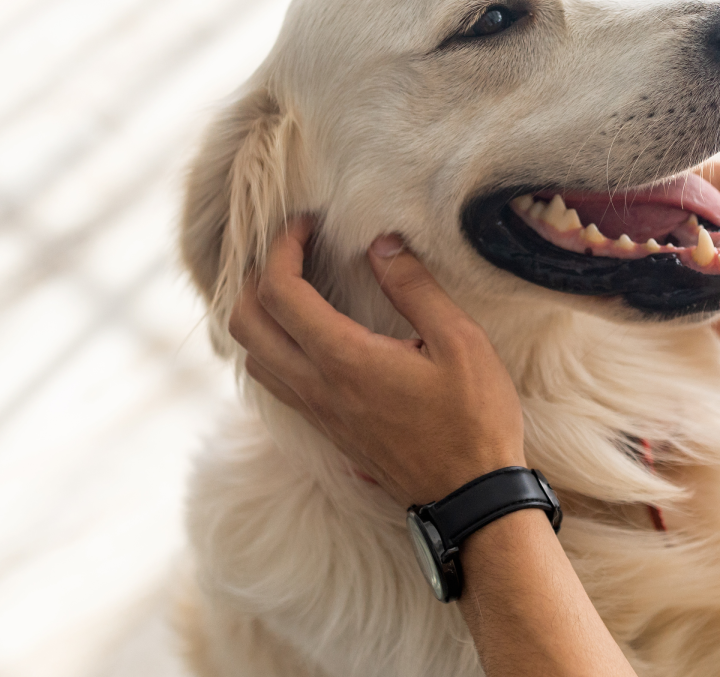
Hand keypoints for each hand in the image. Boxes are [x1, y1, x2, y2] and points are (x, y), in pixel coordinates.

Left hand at [227, 217, 525, 505]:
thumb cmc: (474, 420)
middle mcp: (316, 386)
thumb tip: (380, 243)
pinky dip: (272, 345)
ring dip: (258, 313)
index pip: (279, 292)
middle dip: (255, 275)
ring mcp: (317, 412)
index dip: (282, 247)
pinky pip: (274, 380)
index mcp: (344, 360)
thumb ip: (415, 288)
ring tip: (293, 284)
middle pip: (244, 323)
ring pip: (252, 356)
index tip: (306, 223)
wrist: (470, 497)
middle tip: (291, 249)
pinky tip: (306, 331)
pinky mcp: (326, 428)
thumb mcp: (461, 343)